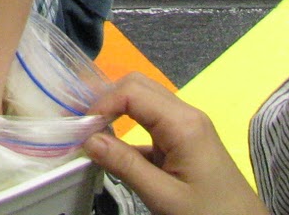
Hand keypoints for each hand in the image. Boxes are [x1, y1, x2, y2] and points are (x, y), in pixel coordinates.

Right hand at [82, 74, 268, 214]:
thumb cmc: (208, 213)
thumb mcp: (163, 196)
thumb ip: (125, 166)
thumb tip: (88, 140)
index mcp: (182, 123)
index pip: (132, 92)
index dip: (101, 104)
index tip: (80, 128)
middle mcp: (186, 115)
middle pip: (138, 85)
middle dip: (106, 98)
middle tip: (81, 122)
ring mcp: (187, 126)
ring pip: (144, 100)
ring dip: (117, 110)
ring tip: (90, 130)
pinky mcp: (186, 140)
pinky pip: (152, 122)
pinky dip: (129, 127)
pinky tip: (112, 147)